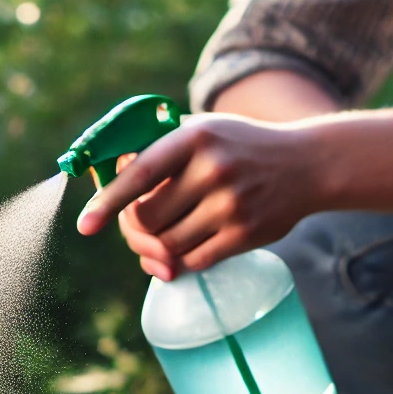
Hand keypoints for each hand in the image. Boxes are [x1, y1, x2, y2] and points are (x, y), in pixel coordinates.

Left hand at [75, 114, 324, 279]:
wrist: (307, 164)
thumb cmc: (239, 147)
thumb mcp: (202, 130)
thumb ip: (159, 149)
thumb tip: (108, 177)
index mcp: (194, 137)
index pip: (140, 174)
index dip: (108, 202)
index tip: (85, 225)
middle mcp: (213, 169)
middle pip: (147, 218)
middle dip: (132, 229)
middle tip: (135, 229)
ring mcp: (231, 204)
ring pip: (167, 244)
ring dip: (154, 249)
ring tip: (157, 241)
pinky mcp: (246, 233)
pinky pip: (194, 260)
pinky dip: (177, 263)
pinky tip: (176, 256)